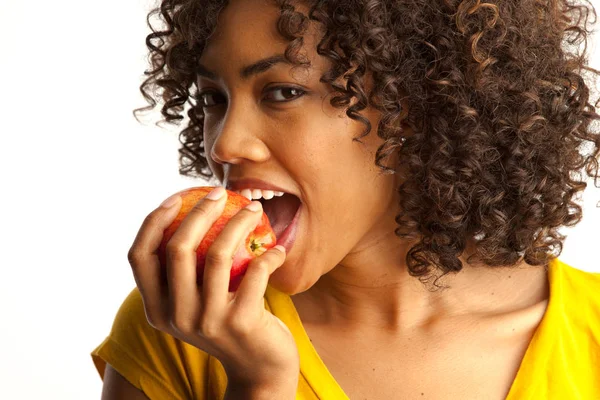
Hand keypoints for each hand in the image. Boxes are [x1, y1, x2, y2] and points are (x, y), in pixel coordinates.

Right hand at [127, 188, 299, 386]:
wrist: (259, 367)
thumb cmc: (227, 321)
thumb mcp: (196, 303)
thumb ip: (183, 273)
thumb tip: (186, 214)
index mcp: (156, 309)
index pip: (139, 256)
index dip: (154, 221)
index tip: (177, 197)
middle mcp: (175, 317)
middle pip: (177, 249)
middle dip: (198, 211)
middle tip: (220, 193)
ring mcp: (207, 322)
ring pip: (216, 255)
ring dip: (238, 222)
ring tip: (253, 209)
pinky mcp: (240, 323)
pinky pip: (255, 272)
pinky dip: (269, 254)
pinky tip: (277, 248)